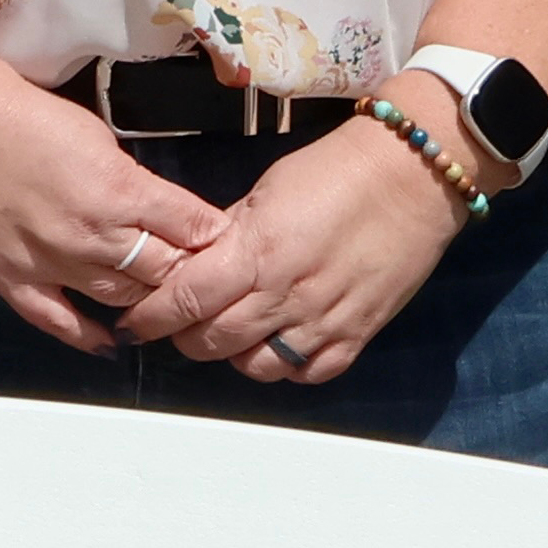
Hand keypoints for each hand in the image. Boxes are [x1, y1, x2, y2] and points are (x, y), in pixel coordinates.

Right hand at [0, 81, 230, 353]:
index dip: (213, 237)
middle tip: (198, 275)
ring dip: (146, 303)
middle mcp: (94, 234)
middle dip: (187, 272)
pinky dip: (90, 337)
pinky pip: (61, 322)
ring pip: (123, 301)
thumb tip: (145, 201)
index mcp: (120, 190)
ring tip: (161, 302)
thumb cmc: (13, 114)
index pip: (193, 227)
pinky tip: (111, 343)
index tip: (223, 241)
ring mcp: (53, 263)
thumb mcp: (93, 133)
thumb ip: (125, 176)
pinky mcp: (14, 280)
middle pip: (165, 271)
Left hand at [121, 117, 466, 382]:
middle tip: (179, 324)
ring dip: (233, 354)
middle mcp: (286, 293)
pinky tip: (279, 343)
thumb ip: (229, 234)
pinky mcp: (356, 334)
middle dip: (184, 336)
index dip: (151, 317)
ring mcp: (323, 320)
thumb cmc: (336, 172)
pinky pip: (307, 375)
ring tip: (231, 333)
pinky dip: (286, 367)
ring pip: (255, 367)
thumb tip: (196, 262)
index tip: (136, 321)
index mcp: (257, 251)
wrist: (412, 176)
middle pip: (212, 341)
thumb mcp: (266, 192)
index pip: (185, 301)